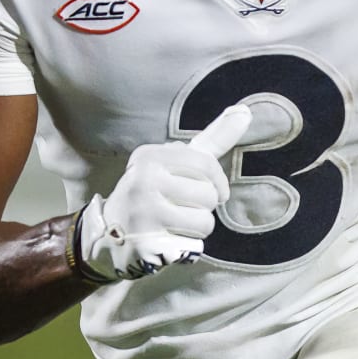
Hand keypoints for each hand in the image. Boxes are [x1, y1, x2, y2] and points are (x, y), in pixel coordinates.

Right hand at [75, 104, 252, 281]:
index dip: (217, 182)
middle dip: (204, 207)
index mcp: (150, 156)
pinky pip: (193, 246)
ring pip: (205, 222)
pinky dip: (188, 247)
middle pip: (208, 195)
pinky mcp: (147, 243)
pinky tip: (168, 240)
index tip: (214, 191)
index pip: (206, 164)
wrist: (112, 234)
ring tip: (175, 224)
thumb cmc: (156, 192)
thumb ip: (213, 138)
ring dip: (198, 228)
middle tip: (180, 208)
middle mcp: (143, 180)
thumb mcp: (178, 162)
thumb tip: (245, 111)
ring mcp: (143, 212)